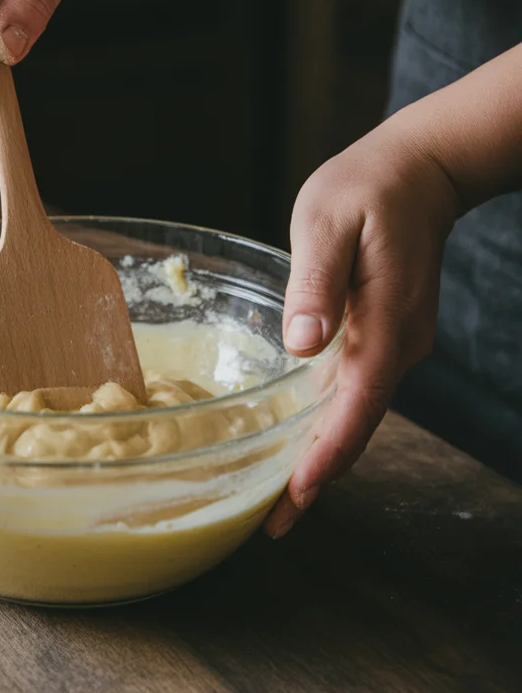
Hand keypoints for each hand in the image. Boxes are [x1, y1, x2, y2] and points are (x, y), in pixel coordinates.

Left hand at [264, 118, 459, 537]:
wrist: (420, 168)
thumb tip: (303, 346)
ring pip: (359, 410)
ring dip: (322, 452)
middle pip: (358, 423)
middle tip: (271, 523)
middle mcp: (398, 343)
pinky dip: (331, 419)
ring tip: (276, 495)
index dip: (325, 457)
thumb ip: (317, 284)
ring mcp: (397, 339)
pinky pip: (359, 387)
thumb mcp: (329, 222)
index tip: (295, 501)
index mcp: (385, 322)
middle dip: (318, 475)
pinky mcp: (387, 331)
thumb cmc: (367, 187)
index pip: (357, 406)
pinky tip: (299, 432)